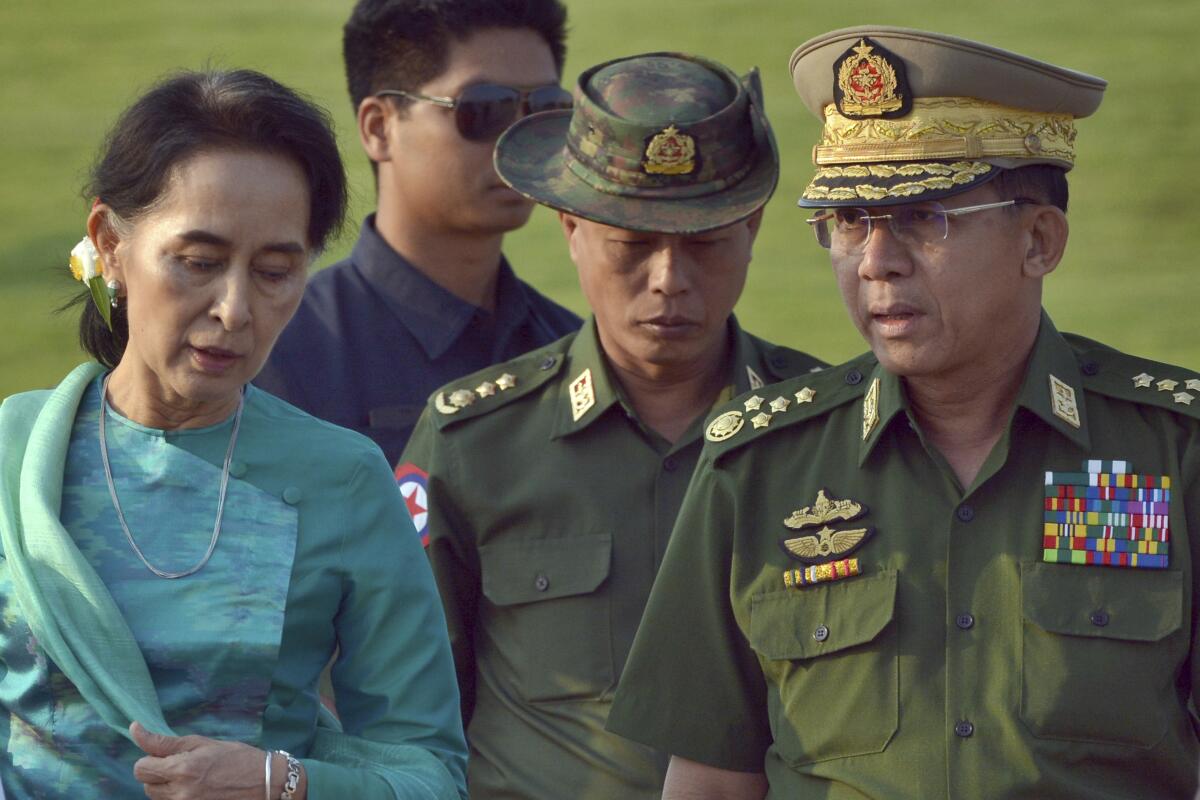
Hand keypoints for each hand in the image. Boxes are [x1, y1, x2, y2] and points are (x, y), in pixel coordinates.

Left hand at [131, 721, 268, 798]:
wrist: (263, 782)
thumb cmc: (235, 757)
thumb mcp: (202, 743)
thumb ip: (165, 741)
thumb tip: (134, 729)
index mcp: (182, 769)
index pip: (140, 768)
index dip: (150, 758)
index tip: (164, 754)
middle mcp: (180, 792)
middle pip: (146, 785)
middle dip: (157, 773)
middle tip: (181, 764)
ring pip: (157, 797)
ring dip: (166, 787)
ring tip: (191, 777)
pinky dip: (177, 796)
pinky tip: (196, 789)